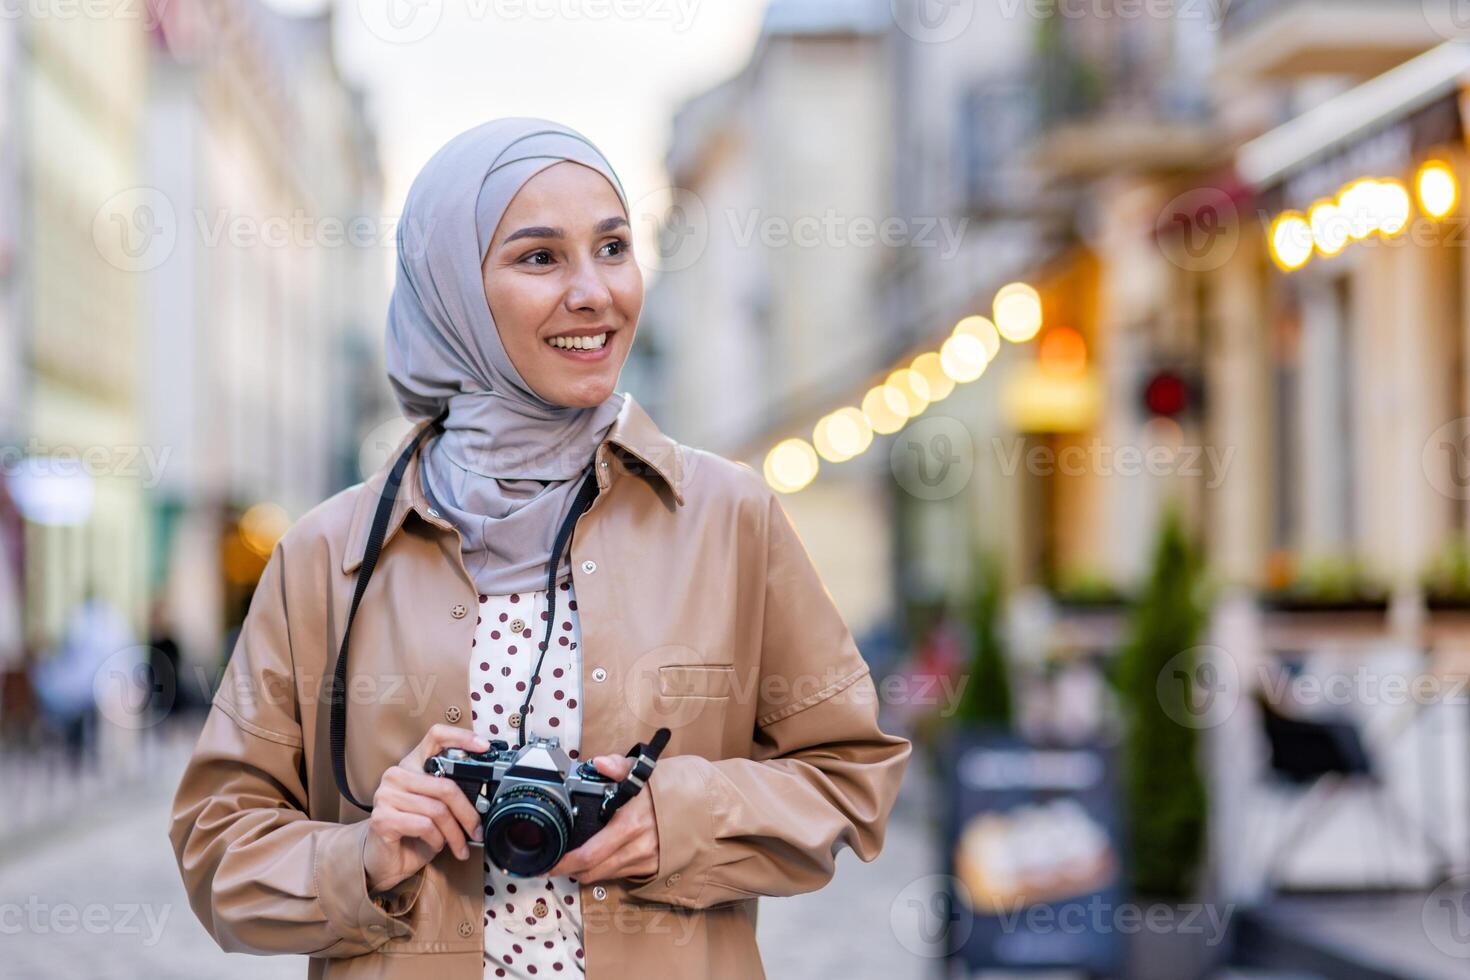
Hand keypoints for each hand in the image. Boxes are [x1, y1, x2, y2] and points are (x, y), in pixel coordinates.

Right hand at [364, 724, 488, 893]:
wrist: (384, 860)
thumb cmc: (414, 832)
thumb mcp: (435, 808)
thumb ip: (450, 795)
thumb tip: (484, 798)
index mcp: (412, 764)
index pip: (436, 736)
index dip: (462, 738)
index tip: (484, 746)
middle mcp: (396, 775)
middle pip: (446, 786)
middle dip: (468, 813)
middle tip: (477, 829)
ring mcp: (386, 795)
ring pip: (437, 810)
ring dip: (455, 834)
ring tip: (459, 845)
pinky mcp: (382, 818)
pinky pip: (424, 825)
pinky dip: (437, 840)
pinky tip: (436, 845)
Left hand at [545, 754, 657, 881]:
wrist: (701, 809)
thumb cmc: (669, 791)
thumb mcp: (643, 772)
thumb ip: (618, 766)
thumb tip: (598, 763)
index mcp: (629, 825)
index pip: (588, 855)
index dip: (565, 863)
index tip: (550, 862)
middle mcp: (636, 848)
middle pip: (592, 872)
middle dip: (569, 871)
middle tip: (555, 865)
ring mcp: (645, 861)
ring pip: (605, 876)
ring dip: (587, 872)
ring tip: (575, 861)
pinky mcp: (652, 869)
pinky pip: (621, 875)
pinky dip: (607, 870)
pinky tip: (601, 859)